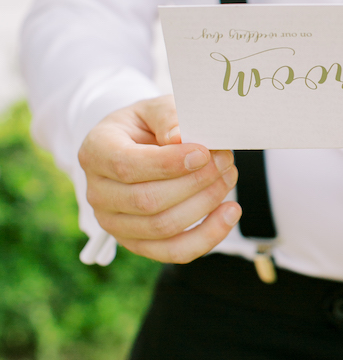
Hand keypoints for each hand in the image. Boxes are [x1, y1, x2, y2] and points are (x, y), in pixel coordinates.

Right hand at [78, 95, 240, 262]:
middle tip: (224, 160)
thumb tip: (181, 138)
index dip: (168, 163)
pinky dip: (207, 236)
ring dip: (205, 204)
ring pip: (163, 227)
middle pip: (147, 201)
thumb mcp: (155, 108)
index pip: (126, 166)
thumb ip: (168, 117)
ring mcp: (114, 223)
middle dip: (195, 182)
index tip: (204, 152)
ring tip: (228, 177)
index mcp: (96, 152)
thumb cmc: (147, 125)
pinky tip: (229, 213)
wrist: (136, 146)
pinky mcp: (136, 243)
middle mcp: (97, 193)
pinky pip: (174, 251)